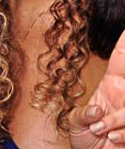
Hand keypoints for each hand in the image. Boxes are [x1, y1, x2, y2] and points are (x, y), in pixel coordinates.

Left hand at [69, 31, 124, 147]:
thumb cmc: (87, 139)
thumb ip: (83, 116)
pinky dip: (122, 131)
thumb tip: (97, 112)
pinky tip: (112, 137)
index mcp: (113, 83)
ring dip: (117, 118)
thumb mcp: (77, 123)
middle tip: (115, 74)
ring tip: (101, 130)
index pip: (121, 58)